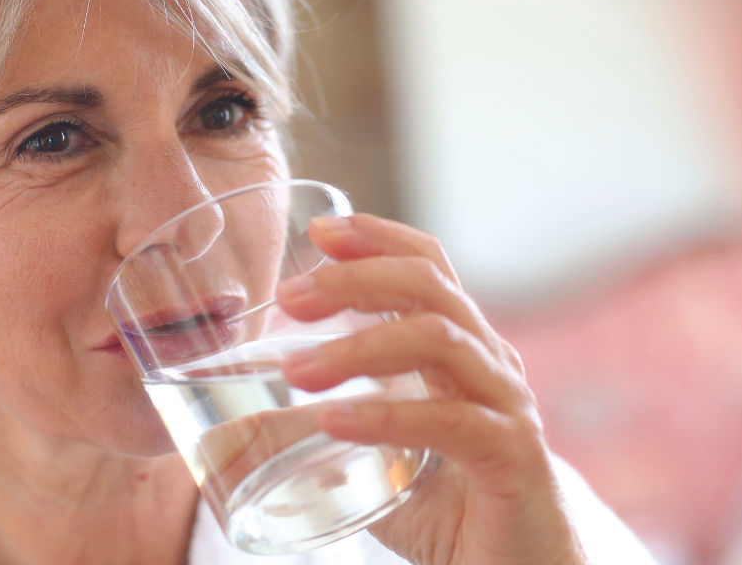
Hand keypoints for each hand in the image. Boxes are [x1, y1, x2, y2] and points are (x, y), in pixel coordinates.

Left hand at [277, 214, 586, 564]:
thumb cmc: (446, 510)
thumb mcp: (372, 457)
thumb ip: (318, 433)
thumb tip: (228, 432)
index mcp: (461, 348)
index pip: (427, 265)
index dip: (378, 237)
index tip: (319, 231)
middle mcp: (489, 363)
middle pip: (430, 285)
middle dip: (354, 278)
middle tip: (290, 297)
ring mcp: (507, 405)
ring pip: (438, 339)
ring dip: (359, 345)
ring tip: (296, 371)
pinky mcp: (513, 456)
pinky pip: (451, 420)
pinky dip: (386, 415)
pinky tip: (335, 421)